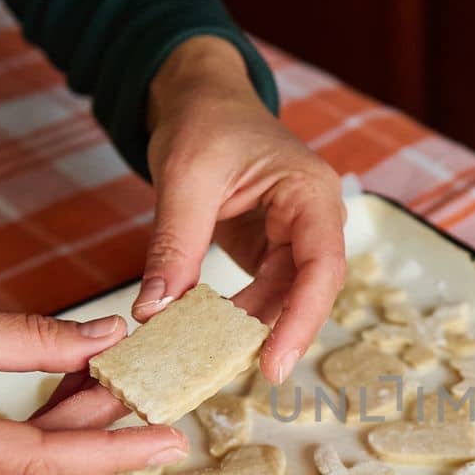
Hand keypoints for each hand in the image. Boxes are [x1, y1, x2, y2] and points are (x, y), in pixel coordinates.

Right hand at [0, 285, 186, 474]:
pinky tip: (73, 397)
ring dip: (73, 428)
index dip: (112, 451)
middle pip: (37, 465)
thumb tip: (107, 336)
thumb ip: (29, 338)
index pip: (40, 459)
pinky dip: (39, 431)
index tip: (170, 441)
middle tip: (157, 389)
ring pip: (22, 465)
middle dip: (100, 428)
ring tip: (122, 383)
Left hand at [140, 35, 345, 382]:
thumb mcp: (184, 177)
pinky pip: (260, 295)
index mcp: (310, 194)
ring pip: (283, 300)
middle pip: (308, 292)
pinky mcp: (269, 251)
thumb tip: (153, 312)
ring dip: (250, 331)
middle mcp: (313, 220)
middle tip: (239, 377)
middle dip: (277, 336)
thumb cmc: (203, 119)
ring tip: (213, 363)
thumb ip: (174, 246)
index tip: (274, 363)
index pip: (321, 268)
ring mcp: (293, 238)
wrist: (199, 96)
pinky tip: (207, 340)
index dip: (302, 320)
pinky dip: (234, 318)